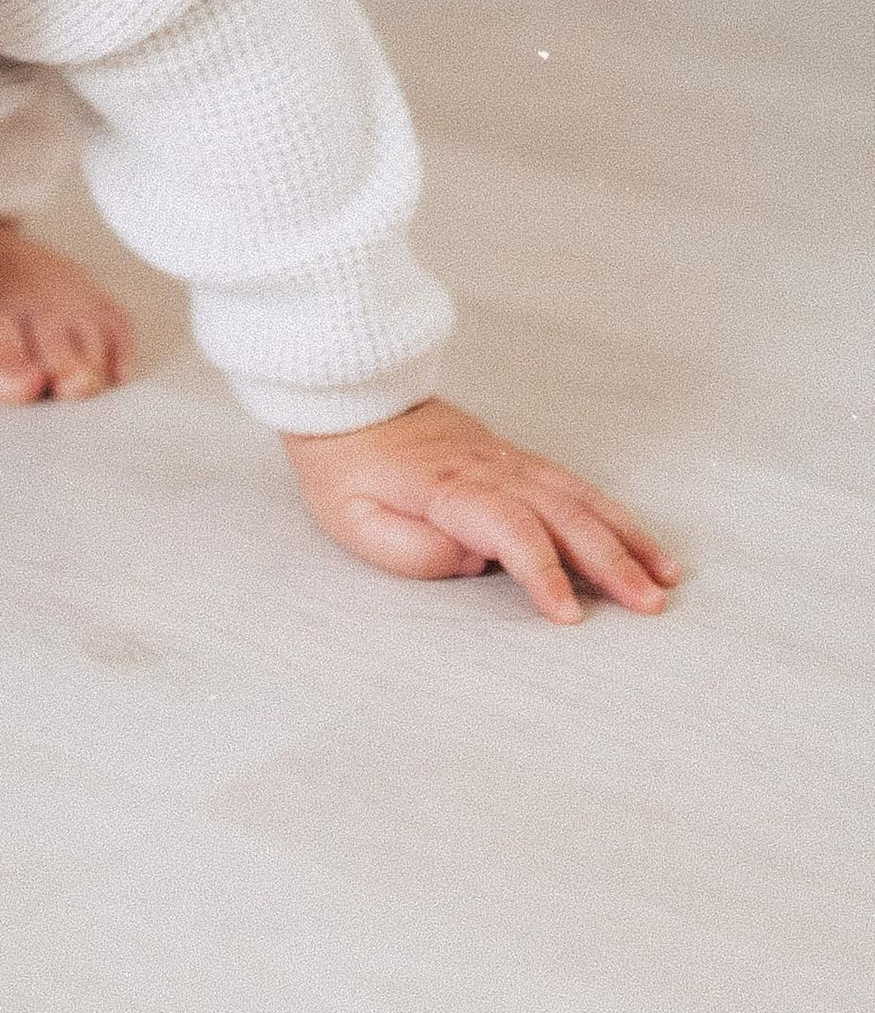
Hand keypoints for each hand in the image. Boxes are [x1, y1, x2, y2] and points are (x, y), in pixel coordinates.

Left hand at [281, 397, 676, 623]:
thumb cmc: (345, 465)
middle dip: (612, 562)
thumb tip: (470, 565)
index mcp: (447, 486)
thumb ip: (410, 549)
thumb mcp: (352, 518)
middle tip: (651, 605)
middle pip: (562, 514)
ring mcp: (507, 460)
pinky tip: (636, 538)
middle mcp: (489, 469)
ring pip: (579, 497)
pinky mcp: (514, 459)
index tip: (569, 616)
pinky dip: (611, 513)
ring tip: (665, 577)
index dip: (542, 571)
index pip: (509, 529)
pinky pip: (571, 485)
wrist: (349, 397)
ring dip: (626, 537)